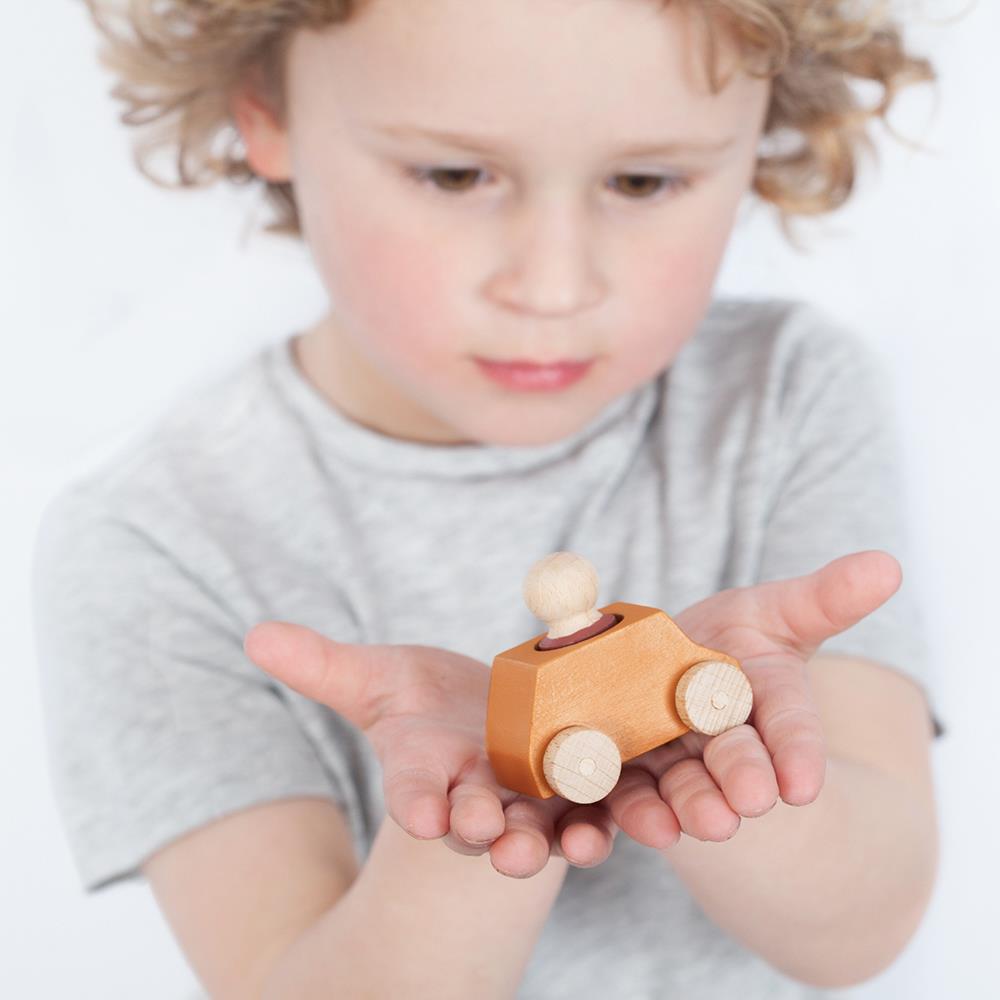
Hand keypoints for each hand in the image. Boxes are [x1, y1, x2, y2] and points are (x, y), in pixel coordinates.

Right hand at [243, 625, 618, 877]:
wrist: (484, 715)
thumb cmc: (420, 701)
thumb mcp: (373, 677)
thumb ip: (323, 665)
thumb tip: (256, 634)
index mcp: (424, 771)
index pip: (414, 791)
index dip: (416, 801)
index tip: (419, 813)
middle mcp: (474, 796)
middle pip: (476, 822)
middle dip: (482, 831)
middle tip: (489, 836)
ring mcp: (525, 802)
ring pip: (536, 831)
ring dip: (547, 842)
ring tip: (564, 846)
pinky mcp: (573, 793)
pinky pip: (588, 815)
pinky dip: (600, 824)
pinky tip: (609, 826)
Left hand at [603, 549, 903, 850]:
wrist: (663, 658)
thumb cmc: (733, 636)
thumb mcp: (776, 609)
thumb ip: (824, 598)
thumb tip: (886, 565)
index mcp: (766, 703)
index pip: (790, 726)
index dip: (798, 752)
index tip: (804, 783)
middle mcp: (724, 741)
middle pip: (734, 759)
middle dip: (743, 777)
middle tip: (750, 801)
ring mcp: (674, 759)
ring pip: (683, 786)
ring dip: (691, 805)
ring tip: (702, 822)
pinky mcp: (627, 767)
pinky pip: (627, 793)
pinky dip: (634, 811)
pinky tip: (640, 825)